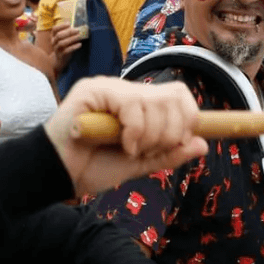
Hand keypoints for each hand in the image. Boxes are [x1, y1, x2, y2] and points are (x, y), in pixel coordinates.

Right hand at [44, 77, 207, 194]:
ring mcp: (110, 88)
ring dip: (150, 136)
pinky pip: (132, 105)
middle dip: (171, 132)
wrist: (60, 176)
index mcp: (140, 104)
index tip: (179, 142)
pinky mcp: (93, 89)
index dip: (189, 118)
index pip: (179, 95)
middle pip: (174, 96)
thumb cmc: (94, 167)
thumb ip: (169, 154)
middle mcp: (127, 91)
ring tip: (130, 149)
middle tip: (149, 150)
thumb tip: (203, 144)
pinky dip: (134, 131)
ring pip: (155, 102)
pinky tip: (121, 144)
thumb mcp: (141, 164)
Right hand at [50, 22, 81, 74]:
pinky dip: (74, 47)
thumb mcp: (64, 40)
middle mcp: (53, 42)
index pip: (54, 29)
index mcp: (53, 37)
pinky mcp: (61, 55)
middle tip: (77, 30)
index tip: (69, 24)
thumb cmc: (64, 47)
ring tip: (79, 36)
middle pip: (59, 36)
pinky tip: (80, 44)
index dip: (61, 26)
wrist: (60, 60)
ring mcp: (57, 49)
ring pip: (62, 43)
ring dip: (71, 39)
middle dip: (68, 32)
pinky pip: (67, 51)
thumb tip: (78, 27)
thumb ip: (68, 34)